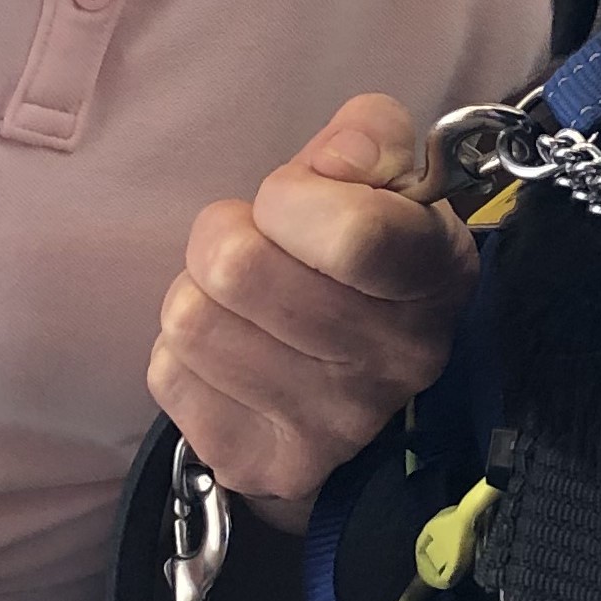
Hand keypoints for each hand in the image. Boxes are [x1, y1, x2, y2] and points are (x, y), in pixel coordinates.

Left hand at [150, 93, 479, 530]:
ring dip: (199, 294)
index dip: (293, 198)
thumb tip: (333, 160)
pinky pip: (167, 374)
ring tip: (241, 303)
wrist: (352, 385)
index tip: (291, 199)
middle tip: (258, 248)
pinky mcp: (254, 462)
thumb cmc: (358, 257)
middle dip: (227, 237)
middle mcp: (392, 361)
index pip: (353, 234)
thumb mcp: (385, 178)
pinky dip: (183, 355)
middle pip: (236, 267)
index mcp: (433, 276)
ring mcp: (325, 426)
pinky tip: (230, 354)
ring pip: (190, 319)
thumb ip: (367, 137)